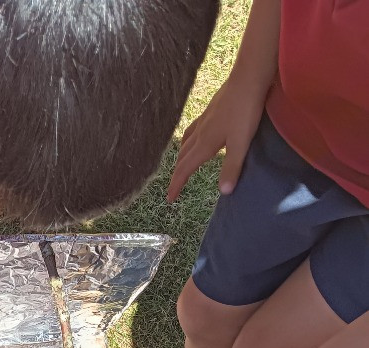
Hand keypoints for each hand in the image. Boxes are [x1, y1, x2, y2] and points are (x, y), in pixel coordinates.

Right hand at [167, 79, 265, 201]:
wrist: (249, 76)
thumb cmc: (246, 110)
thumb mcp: (241, 143)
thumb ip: (232, 167)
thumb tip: (223, 192)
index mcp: (205, 143)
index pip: (185, 168)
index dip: (176, 184)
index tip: (170, 199)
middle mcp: (200, 132)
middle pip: (182, 156)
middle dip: (177, 173)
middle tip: (174, 186)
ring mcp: (205, 119)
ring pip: (186, 141)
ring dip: (181, 156)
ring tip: (181, 164)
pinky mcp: (211, 110)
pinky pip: (194, 129)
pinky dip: (189, 139)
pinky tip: (197, 137)